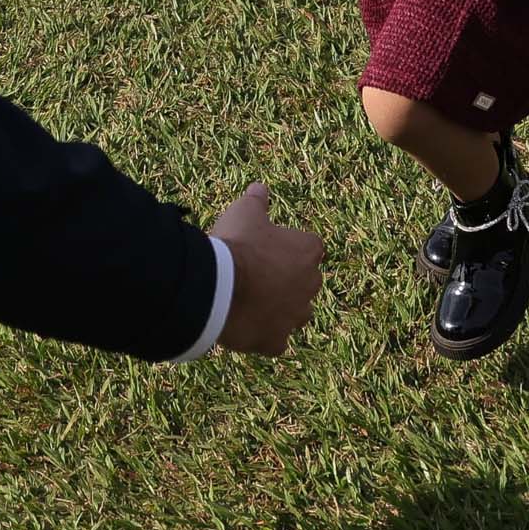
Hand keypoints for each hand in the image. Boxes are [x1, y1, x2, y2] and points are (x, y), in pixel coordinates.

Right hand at [210, 183, 323, 355]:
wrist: (217, 286)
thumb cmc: (236, 244)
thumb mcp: (244, 212)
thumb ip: (256, 200)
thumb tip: (259, 187)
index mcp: (309, 251)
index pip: (309, 248)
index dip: (287, 248)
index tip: (265, 249)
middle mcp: (310, 285)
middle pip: (305, 283)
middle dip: (287, 280)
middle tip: (256, 276)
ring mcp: (294, 316)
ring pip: (296, 315)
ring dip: (282, 310)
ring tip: (254, 303)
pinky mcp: (276, 341)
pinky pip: (275, 341)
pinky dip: (264, 335)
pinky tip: (245, 326)